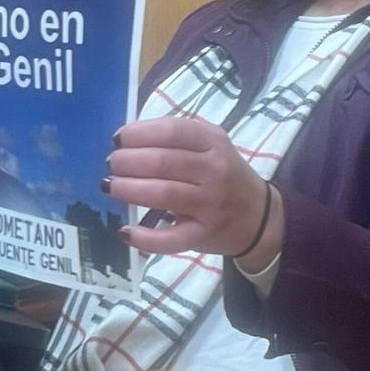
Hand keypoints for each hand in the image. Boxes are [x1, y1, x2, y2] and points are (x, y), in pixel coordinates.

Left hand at [106, 116, 282, 270]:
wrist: (259, 216)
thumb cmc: (222, 174)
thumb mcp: (209, 144)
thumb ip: (174, 136)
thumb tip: (126, 138)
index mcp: (213, 142)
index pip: (172, 131)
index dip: (139, 134)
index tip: (118, 139)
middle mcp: (214, 170)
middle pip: (162, 162)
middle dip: (127, 161)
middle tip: (112, 164)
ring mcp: (210, 204)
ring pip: (162, 194)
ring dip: (128, 189)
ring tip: (111, 185)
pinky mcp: (203, 234)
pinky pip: (171, 239)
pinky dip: (145, 238)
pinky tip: (125, 232)